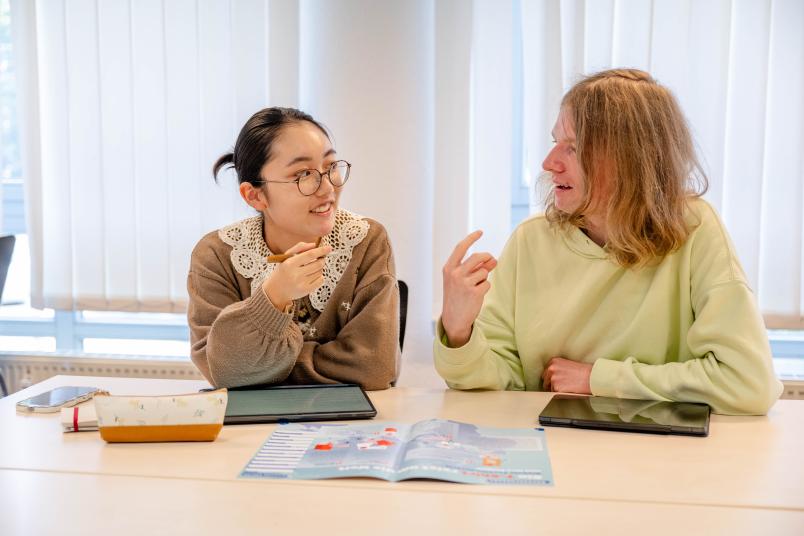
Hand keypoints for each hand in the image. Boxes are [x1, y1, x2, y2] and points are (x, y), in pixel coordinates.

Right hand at [262, 242, 331, 309]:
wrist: (275, 292)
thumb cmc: (283, 271)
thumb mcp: (286, 257)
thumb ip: (299, 248)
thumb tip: (314, 245)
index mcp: (289, 264)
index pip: (310, 255)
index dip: (321, 251)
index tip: (329, 247)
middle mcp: (295, 274)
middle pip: (318, 264)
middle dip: (322, 259)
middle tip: (321, 258)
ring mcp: (302, 284)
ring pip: (320, 272)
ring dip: (319, 268)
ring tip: (310, 269)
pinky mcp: (306, 291)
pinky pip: (320, 280)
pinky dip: (319, 277)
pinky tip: (311, 276)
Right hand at [441, 230, 497, 346]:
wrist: (453, 318)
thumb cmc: (457, 296)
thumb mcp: (461, 280)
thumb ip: (476, 268)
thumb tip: (494, 259)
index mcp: (448, 268)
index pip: (461, 248)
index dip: (471, 238)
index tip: (480, 232)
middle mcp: (455, 274)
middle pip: (478, 257)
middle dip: (487, 257)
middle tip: (491, 260)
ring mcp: (464, 283)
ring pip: (484, 271)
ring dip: (484, 278)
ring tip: (475, 287)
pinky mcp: (474, 293)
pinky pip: (487, 284)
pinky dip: (485, 288)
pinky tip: (476, 296)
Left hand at [541, 357, 592, 393]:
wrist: (592, 377)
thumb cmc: (583, 372)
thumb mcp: (567, 364)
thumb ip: (558, 368)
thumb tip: (552, 377)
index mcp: (553, 361)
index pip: (546, 371)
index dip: (552, 377)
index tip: (558, 380)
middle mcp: (551, 368)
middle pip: (545, 380)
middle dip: (551, 383)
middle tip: (563, 385)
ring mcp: (553, 378)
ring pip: (549, 388)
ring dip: (556, 389)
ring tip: (567, 387)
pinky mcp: (556, 388)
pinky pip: (554, 394)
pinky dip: (560, 394)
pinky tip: (568, 390)